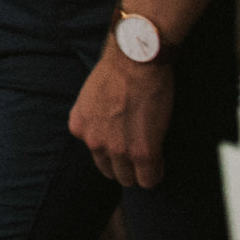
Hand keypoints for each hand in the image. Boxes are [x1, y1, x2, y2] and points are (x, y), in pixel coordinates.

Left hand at [69, 45, 174, 187]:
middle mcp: (92, 141)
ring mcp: (117, 149)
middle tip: (139, 155)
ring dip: (141, 171)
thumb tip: (108, 129)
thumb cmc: (118, 69)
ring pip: (129, 179)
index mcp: (78, 126)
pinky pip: (149, 178)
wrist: (135, 60)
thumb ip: (95, 118)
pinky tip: (160, 160)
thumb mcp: (91, 96)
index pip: (95, 154)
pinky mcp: (142, 152)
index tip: (125, 145)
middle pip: (111, 171)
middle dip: (125, 166)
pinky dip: (156, 173)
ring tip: (151, 158)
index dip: (113, 152)